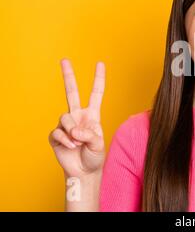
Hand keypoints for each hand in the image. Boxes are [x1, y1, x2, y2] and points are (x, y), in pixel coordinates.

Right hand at [49, 58, 105, 178]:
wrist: (84, 172)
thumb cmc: (95, 157)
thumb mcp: (99, 144)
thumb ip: (91, 135)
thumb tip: (76, 130)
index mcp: (92, 115)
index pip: (96, 93)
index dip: (98, 79)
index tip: (100, 63)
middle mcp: (78, 116)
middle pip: (71, 92)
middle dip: (68, 76)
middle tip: (64, 59)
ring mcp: (66, 124)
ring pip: (65, 117)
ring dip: (72, 131)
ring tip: (78, 143)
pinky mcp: (56, 135)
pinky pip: (57, 132)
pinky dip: (65, 140)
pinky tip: (70, 147)